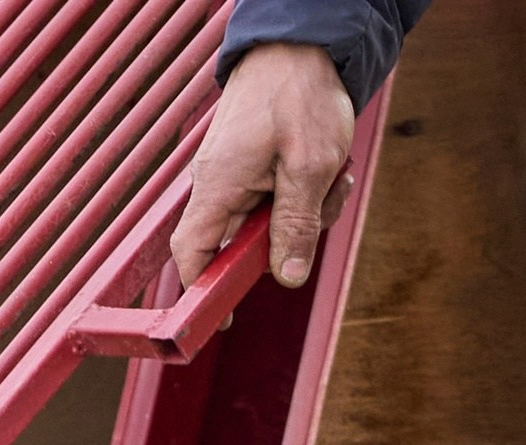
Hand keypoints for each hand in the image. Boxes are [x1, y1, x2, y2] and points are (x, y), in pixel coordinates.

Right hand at [171, 43, 355, 289]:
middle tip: (323, 208)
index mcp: (217, 188)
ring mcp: (235, 177)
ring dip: (308, 212)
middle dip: (288, 240)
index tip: (222, 319)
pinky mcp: (253, 168)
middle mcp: (217, 186)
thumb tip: (287, 277)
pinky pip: (277, 200)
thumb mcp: (309, 166)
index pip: (193, 255)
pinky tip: (327, 170)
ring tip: (332, 178)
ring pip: (268, 223)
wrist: (301, 44)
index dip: (203, 292)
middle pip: (242, 245)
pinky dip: (307, 193)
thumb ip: (295, 226)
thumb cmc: (299, 95)